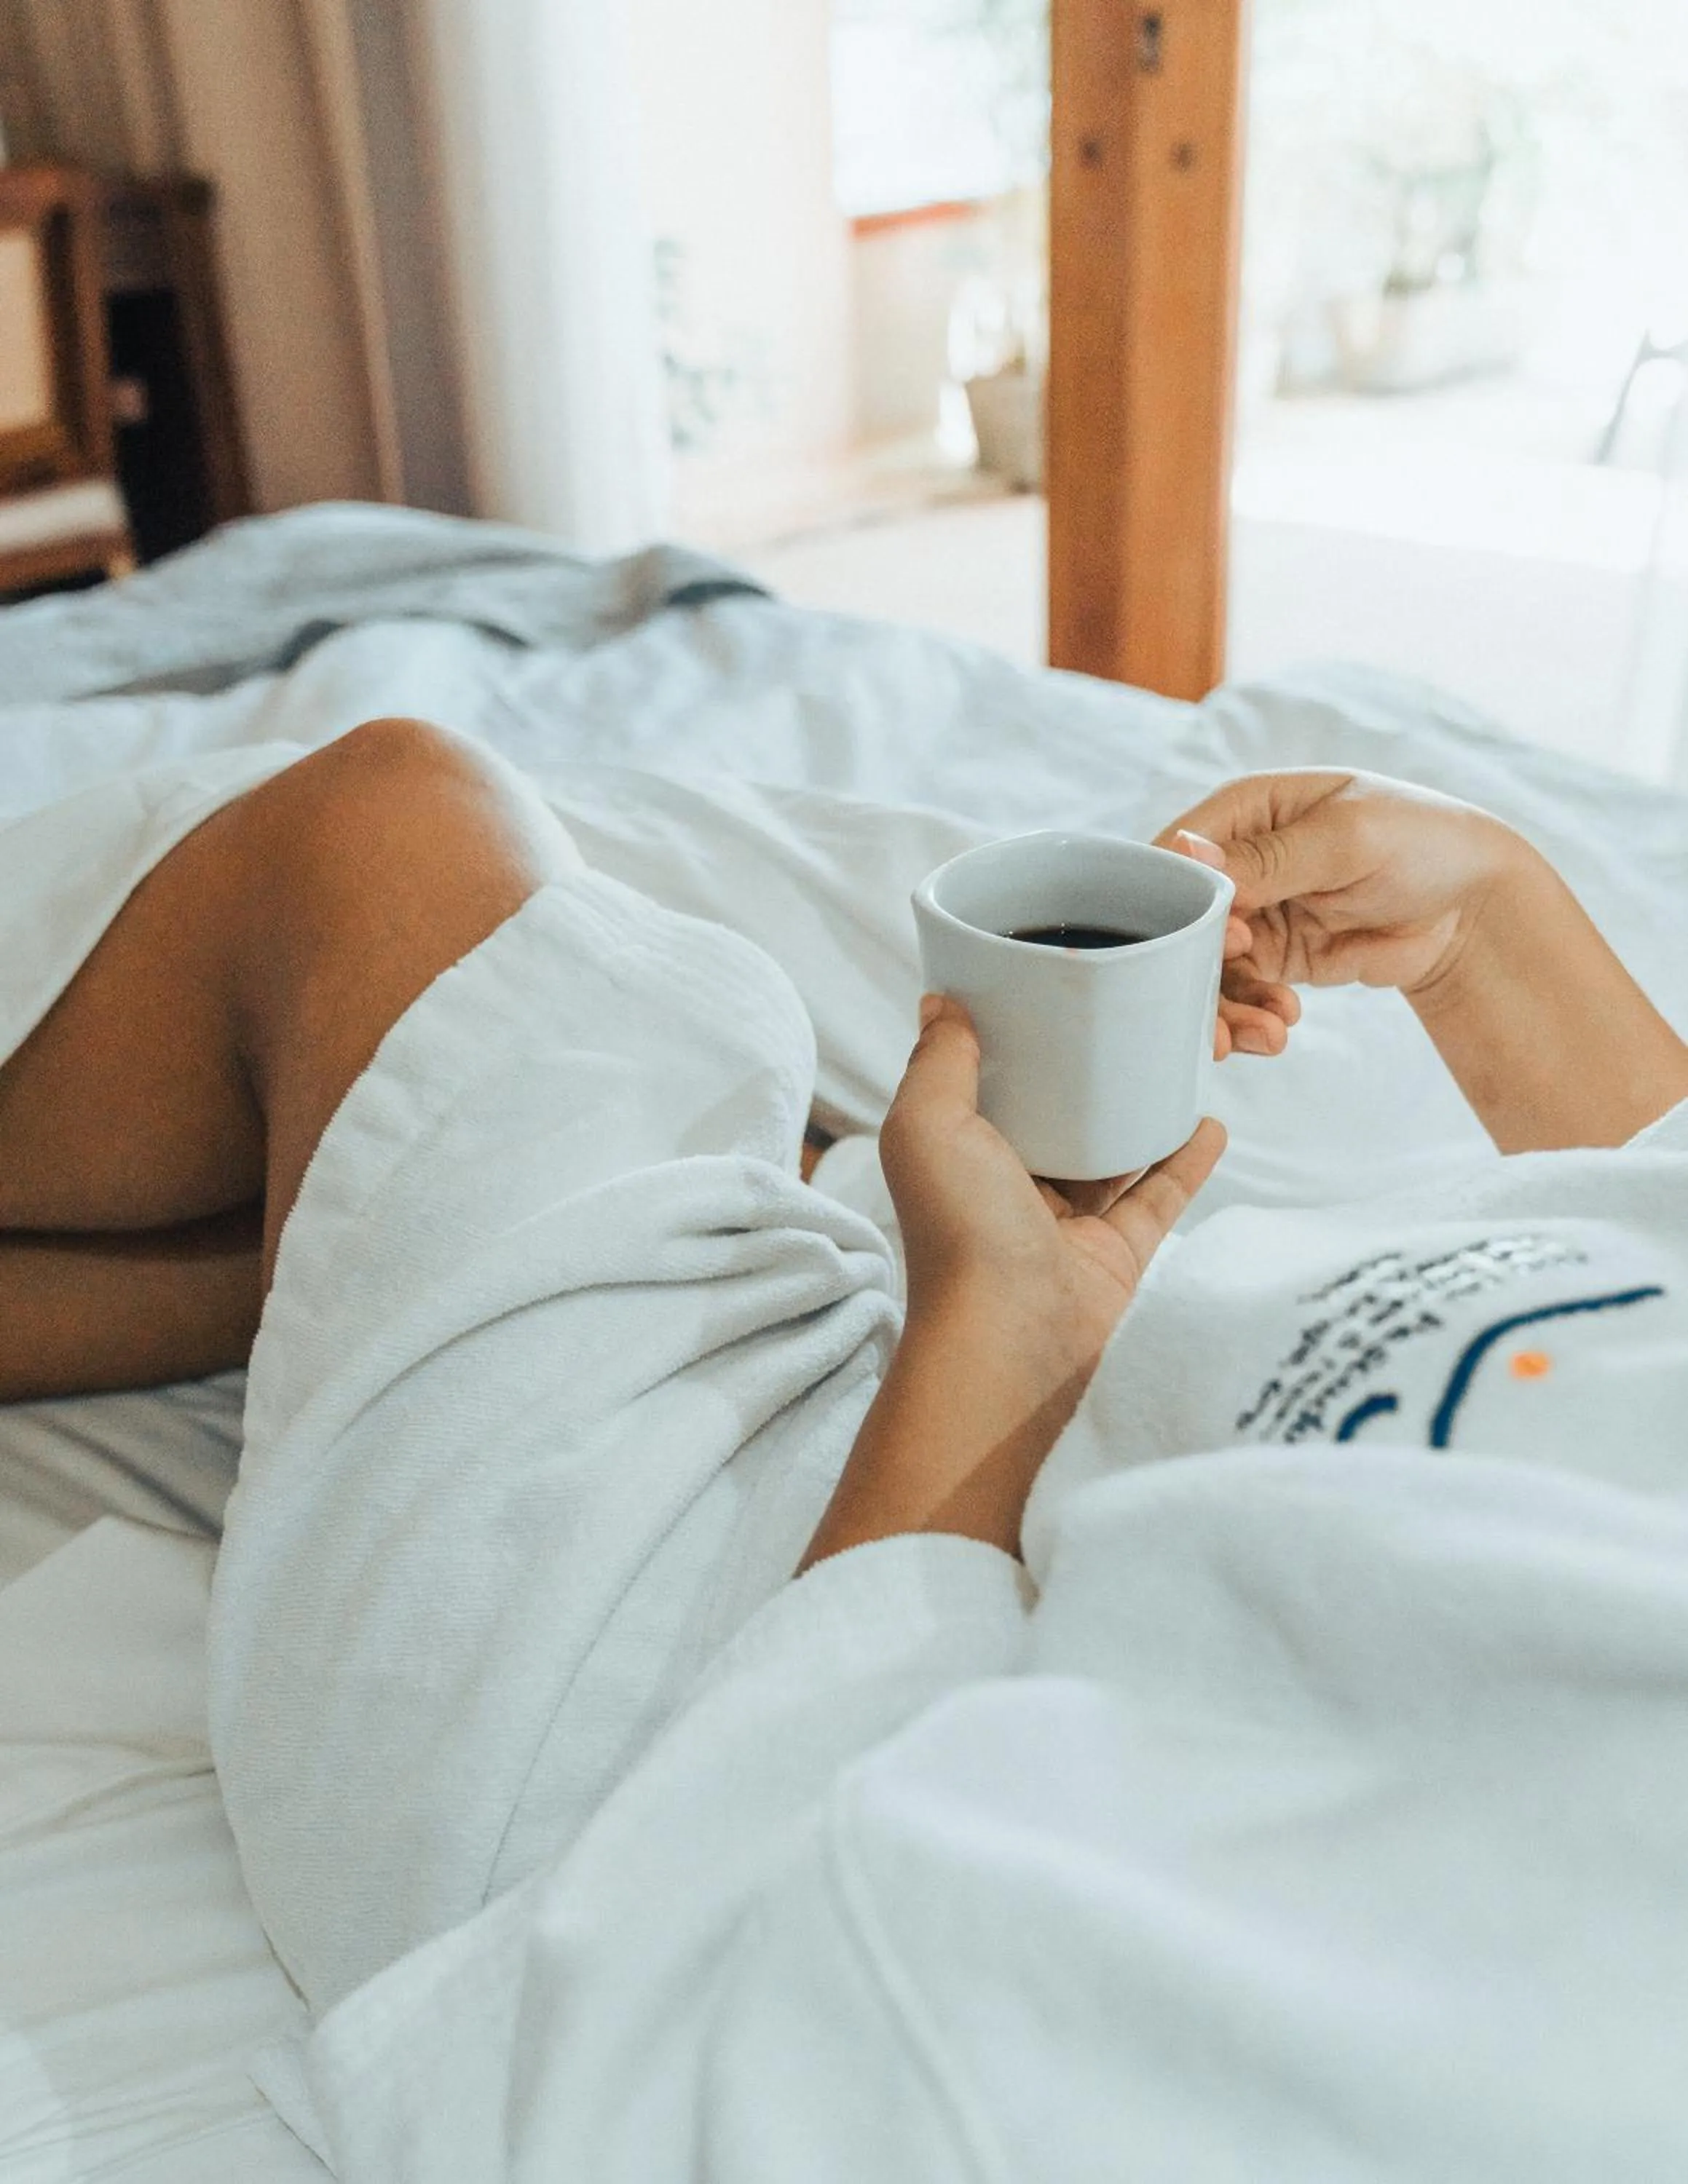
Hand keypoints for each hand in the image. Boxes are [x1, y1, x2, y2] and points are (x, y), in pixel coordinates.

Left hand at [883, 996, 1224, 1360]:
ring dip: (1139, 1110)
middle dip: (1085, 1072)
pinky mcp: (1115, 1254)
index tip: (1053, 989)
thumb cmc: (960, 1232)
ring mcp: (1063, 1224)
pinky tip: (1209, 1122)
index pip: (987, 1086)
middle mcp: (1005, 1189)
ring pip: (1108, 1155)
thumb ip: (938, 1062)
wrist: (1013, 1340)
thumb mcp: (927, 1126)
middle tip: (1130, 1016)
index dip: (1014, 1042)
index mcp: (957, 1156)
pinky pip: (1156, 1197)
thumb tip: (939, 1002)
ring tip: (1178, 1058)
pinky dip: (1183, 1161)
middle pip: (1054, 1116)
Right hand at [1157, 769, 1523, 1037]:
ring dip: (1224, 1008)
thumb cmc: (1419, 841)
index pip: (1175, 854)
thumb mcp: (1347, 838)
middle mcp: (1238, 862)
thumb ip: (1269, 856)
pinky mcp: (1273, 958)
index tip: (1228, 939)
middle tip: (1221, 1016)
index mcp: (1246, 811)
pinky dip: (1252, 1016)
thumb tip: (1187, 855)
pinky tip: (1282, 1027)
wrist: (1470, 905)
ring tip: (1266, 1035)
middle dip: (1193, 972)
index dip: (1178, 903)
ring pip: (1204, 967)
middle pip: (1181, 921)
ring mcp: (1254, 913)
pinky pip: (1240, 994)